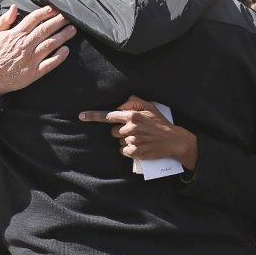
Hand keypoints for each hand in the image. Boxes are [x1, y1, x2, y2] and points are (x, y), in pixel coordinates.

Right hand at [0, 5, 75, 100]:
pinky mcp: (34, 72)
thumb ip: (4, 20)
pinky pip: (49, 64)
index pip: (34, 19)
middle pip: (45, 29)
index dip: (46, 12)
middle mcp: (25, 45)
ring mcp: (31, 59)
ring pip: (50, 44)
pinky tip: (66, 50)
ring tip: (72, 30)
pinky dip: (59, 57)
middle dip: (58, 21)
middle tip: (69, 16)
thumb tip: (14, 7)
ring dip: (63, 36)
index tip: (56, 8)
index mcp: (16, 35)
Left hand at [78, 96, 198, 171]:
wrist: (174, 141)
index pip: (109, 115)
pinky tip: (139, 146)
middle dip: (121, 131)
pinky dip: (129, 150)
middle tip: (135, 131)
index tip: (81, 116)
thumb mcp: (150, 106)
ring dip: (126, 140)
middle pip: (113, 131)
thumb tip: (119, 107)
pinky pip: (123, 151)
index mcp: (132, 115)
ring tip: (140, 139)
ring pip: (119, 141)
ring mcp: (132, 140)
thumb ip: (133, 102)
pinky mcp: (135, 152)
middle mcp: (130, 128)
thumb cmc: (160, 123)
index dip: (94, 116)